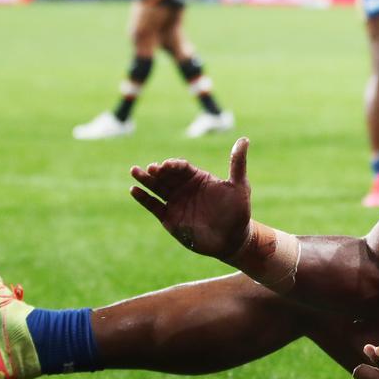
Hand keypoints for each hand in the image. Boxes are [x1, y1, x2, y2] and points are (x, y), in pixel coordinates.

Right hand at [130, 137, 252, 258]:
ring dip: (145, 180)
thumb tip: (244, 139)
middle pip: (166, 176)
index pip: (182, 167)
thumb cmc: (238, 211)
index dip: (174, 165)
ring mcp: (176, 203)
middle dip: (156, 171)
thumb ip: (237, 163)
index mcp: (198, 178)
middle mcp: (184, 188)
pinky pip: (154, 206)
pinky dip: (144, 198)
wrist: (232, 239)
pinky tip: (134, 190)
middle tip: (149, 168)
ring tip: (134, 171)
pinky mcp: (170, 219)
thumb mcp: (239, 186)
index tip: (168, 165)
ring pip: (157, 188)